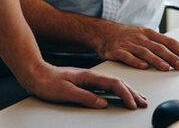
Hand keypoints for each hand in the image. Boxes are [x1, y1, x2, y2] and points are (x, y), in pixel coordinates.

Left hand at [21, 61, 146, 109]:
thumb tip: (103, 103)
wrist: (36, 73)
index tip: (133, 105)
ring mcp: (89, 78)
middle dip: (132, 93)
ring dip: (128, 91)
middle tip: (143, 103)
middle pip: (117, 82)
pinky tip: (120, 94)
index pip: (113, 84)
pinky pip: (107, 86)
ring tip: (138, 98)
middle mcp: (91, 76)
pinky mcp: (85, 82)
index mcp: (88, 76)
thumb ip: (85, 97)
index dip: (126, 94)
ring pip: (114, 83)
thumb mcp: (66, 92)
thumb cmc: (48, 82)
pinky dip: (118, 90)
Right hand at [93, 22, 178, 70]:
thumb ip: (166, 42)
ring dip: (156, 60)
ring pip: (145, 52)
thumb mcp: (147, 35)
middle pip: (158, 47)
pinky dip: (136, 61)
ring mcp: (128, 44)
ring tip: (166, 68)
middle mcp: (140, 38)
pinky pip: (127, 57)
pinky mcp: (117, 51)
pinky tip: (143, 66)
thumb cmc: (127, 36)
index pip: (168, 41)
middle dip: (171, 57)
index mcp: (149, 33)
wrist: (103, 32)